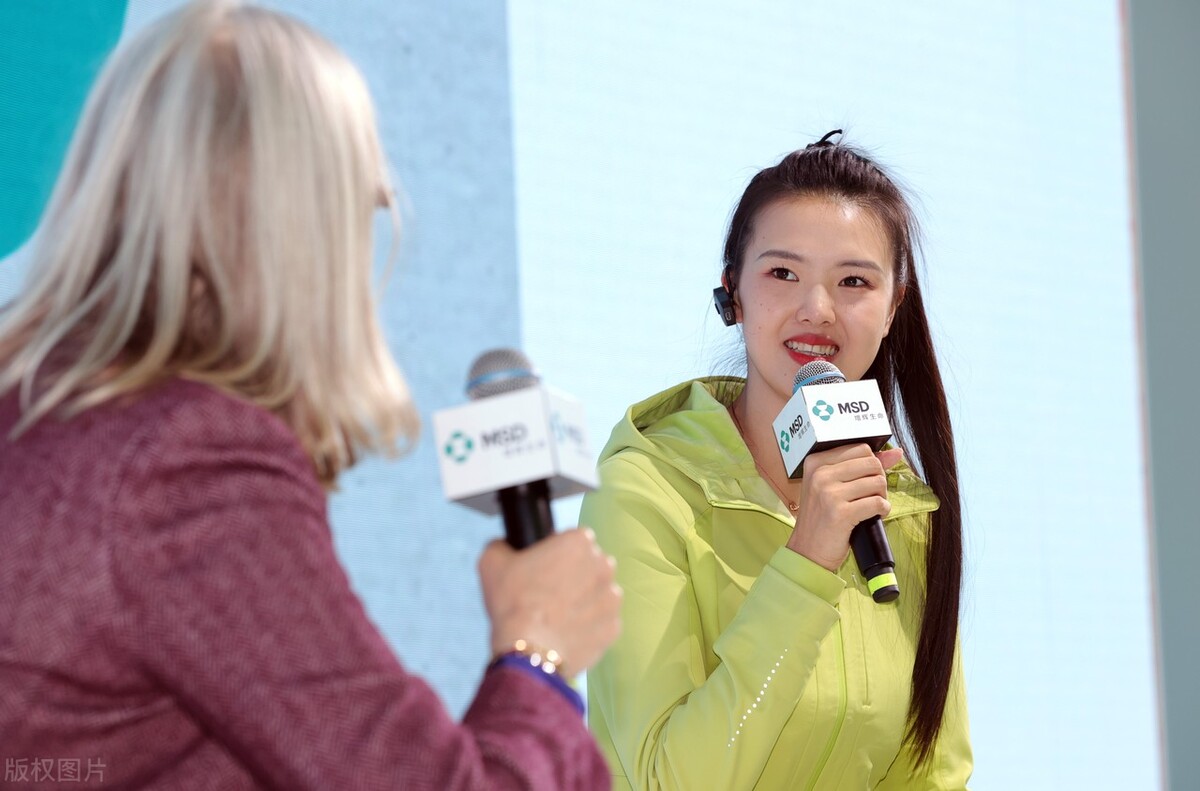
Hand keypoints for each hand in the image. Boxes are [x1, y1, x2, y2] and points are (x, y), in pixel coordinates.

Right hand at [478, 527, 621, 677]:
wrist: (528, 652)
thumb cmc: (513, 604)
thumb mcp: (492, 562)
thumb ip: (502, 544)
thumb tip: (505, 545)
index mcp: (579, 542)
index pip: (573, 539)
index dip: (556, 553)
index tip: (543, 568)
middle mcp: (603, 565)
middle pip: (590, 565)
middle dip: (574, 575)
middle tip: (548, 593)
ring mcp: (612, 598)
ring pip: (599, 593)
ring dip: (584, 600)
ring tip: (557, 616)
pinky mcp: (614, 627)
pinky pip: (601, 622)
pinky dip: (588, 626)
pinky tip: (566, 632)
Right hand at [785, 445, 903, 571]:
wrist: (808, 550)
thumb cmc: (822, 518)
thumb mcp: (834, 486)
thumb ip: (864, 466)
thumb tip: (896, 452)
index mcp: (816, 463)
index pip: (860, 449)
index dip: (872, 464)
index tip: (866, 480)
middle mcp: (820, 475)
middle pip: (872, 463)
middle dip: (879, 479)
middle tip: (871, 495)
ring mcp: (829, 493)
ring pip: (877, 482)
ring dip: (881, 497)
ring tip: (871, 507)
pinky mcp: (841, 513)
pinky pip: (877, 503)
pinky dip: (883, 510)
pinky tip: (874, 516)